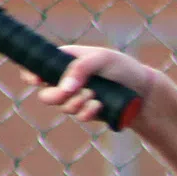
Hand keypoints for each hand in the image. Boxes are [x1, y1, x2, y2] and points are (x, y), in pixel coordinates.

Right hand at [20, 45, 162, 124]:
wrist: (144, 91)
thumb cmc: (123, 68)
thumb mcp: (102, 59)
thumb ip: (80, 68)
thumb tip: (64, 88)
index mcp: (67, 60)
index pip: (39, 67)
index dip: (32, 75)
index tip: (36, 80)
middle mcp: (69, 79)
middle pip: (45, 94)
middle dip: (57, 96)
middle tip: (72, 92)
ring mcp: (77, 97)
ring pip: (62, 106)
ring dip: (76, 103)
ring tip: (94, 95)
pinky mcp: (88, 111)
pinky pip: (78, 116)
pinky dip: (86, 112)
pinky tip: (98, 105)